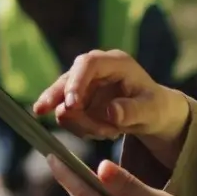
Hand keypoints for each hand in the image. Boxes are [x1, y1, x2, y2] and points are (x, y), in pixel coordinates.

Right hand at [32, 50, 189, 145]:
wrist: (153, 115)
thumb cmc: (156, 108)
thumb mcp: (151, 112)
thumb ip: (132, 111)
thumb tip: (111, 112)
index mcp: (116, 63)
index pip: (89, 63)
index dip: (76, 81)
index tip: (72, 105)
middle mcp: (97, 69)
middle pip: (67, 77)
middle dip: (55, 95)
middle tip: (40, 112)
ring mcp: (85, 84)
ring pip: (64, 100)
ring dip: (80, 122)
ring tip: (111, 133)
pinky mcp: (79, 100)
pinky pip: (68, 115)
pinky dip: (81, 128)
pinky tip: (103, 132)